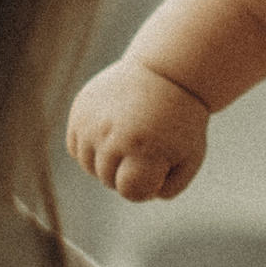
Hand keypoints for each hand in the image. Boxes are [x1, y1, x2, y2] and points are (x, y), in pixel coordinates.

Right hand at [67, 58, 209, 201]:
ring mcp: (91, 121)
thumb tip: (135, 194)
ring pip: (89, 166)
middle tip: (148, 148)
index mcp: (143, 146)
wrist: (164, 72)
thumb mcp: (190, 156)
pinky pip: (76, 148)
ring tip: (130, 140)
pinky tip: (112, 133)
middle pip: (109, 180)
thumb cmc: (180, 121)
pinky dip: (91, 148)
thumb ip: (169, 187)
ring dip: (108, 162)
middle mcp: (111, 133)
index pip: (130, 191)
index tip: (160, 166)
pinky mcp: (79, 110)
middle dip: (128, 173)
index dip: (147, 185)